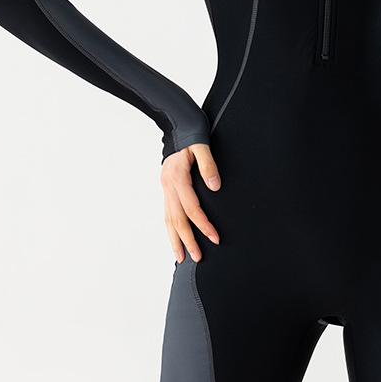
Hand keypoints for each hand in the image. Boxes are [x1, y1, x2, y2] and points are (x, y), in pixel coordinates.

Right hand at [161, 143, 220, 263]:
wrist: (176, 124)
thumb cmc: (191, 134)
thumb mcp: (202, 145)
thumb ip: (208, 165)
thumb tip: (215, 186)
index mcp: (177, 177)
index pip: (191, 208)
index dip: (203, 224)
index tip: (215, 238)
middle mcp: (168, 185)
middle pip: (176, 219)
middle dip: (187, 240)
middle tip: (198, 258)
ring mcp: (165, 188)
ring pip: (168, 218)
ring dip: (175, 239)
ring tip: (181, 257)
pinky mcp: (166, 188)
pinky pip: (167, 212)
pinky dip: (170, 228)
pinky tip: (175, 239)